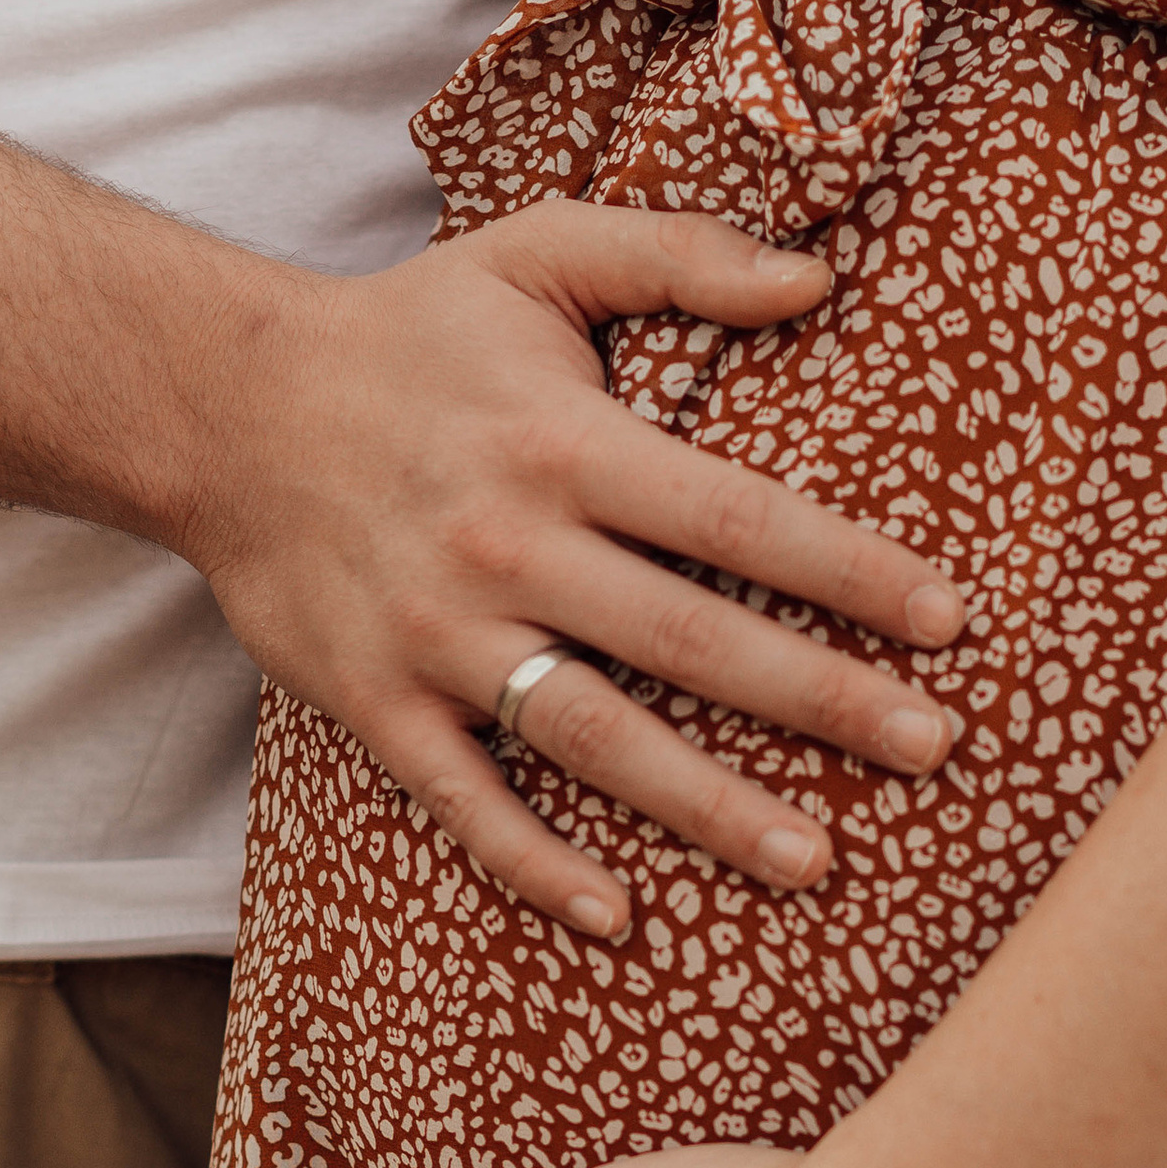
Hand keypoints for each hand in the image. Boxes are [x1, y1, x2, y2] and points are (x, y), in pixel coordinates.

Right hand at [175, 206, 964, 937]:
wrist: (218, 408)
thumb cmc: (405, 333)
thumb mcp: (533, 253)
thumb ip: (677, 254)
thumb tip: (817, 277)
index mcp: (563, 442)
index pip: (737, 516)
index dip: (847, 569)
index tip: (948, 620)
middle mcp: (509, 547)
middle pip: (690, 639)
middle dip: (820, 699)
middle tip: (932, 750)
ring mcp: (438, 635)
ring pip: (593, 735)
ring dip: (705, 806)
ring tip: (812, 862)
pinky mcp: (374, 701)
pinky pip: (465, 798)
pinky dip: (534, 862)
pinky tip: (619, 914)